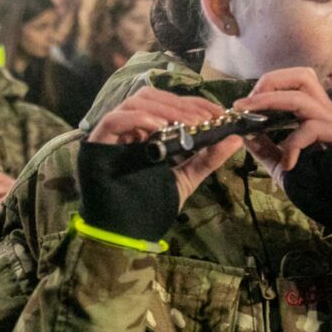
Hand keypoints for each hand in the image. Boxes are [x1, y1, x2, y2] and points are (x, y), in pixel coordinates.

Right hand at [87, 87, 241, 206]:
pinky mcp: (96, 143)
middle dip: (180, 105)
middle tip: (202, 118)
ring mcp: (110, 134)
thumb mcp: (185, 178)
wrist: (123, 233)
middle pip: (151, 97)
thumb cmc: (149, 206)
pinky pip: (113, 120)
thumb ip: (207, 159)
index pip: (168, 104)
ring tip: (186, 123)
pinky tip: (159, 128)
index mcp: (145, 132)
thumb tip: (236, 138)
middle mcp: (126, 128)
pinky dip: (138, 119)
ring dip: (163, 109)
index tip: (216, 113)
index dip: (192, 103)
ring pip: (134, 103)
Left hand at [236, 68, 331, 183]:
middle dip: (270, 83)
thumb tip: (244, 132)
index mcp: (314, 114)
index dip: (267, 86)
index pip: (294, 82)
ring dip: (270, 101)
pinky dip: (292, 142)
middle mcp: (326, 112)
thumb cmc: (316, 187)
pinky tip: (287, 162)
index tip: (242, 104)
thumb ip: (265, 148)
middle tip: (247, 103)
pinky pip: (310, 127)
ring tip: (248, 113)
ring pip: (303, 93)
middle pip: (302, 76)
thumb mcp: (281, 165)